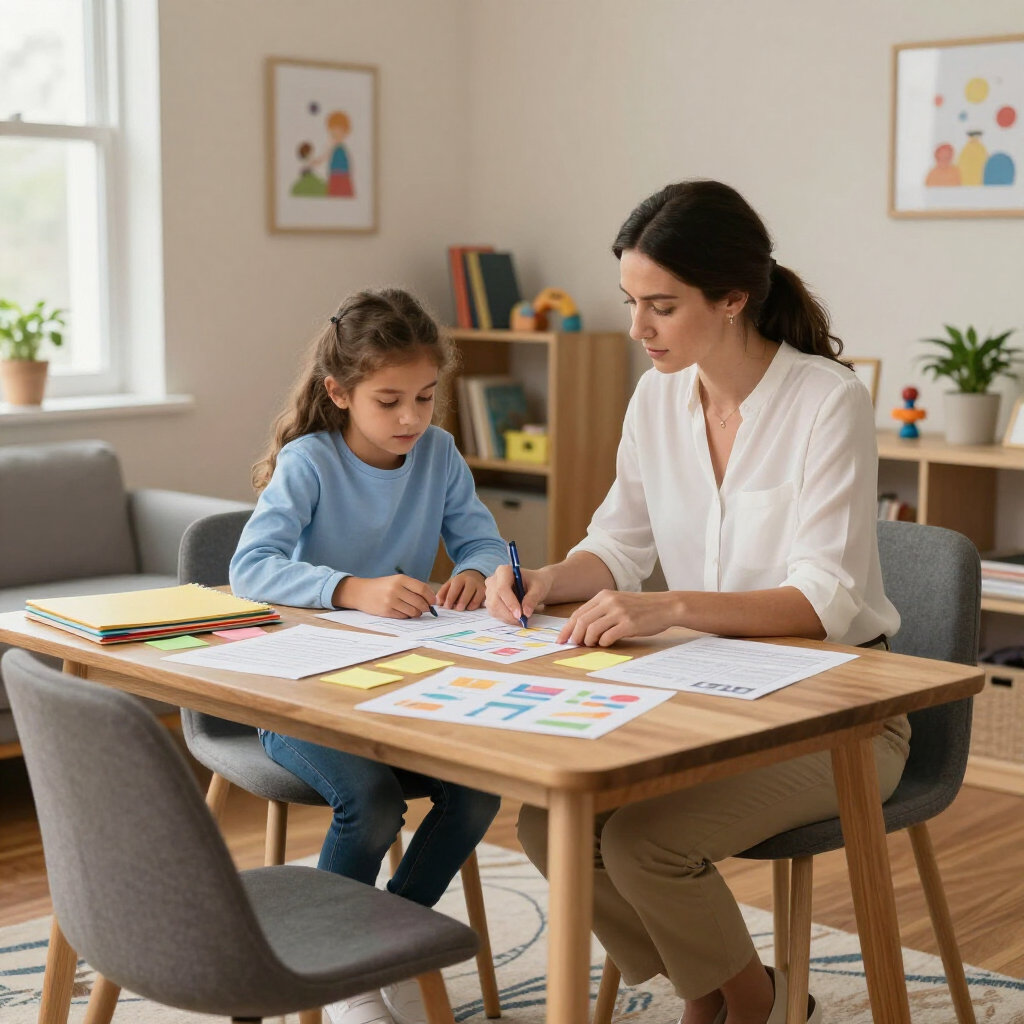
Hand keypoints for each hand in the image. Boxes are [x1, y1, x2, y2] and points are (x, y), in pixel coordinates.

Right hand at [333, 574, 436, 617]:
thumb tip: (431, 599)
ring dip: (417, 613)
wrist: (360, 592)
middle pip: (419, 602)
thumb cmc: (382, 586)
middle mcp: (396, 589)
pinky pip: (404, 617)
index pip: (422, 589)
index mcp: (400, 579)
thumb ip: (413, 587)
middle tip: (425, 609)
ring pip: (413, 612)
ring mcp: (390, 601)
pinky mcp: (386, 611)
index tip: (433, 602)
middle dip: (425, 607)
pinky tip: (404, 612)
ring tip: (414, 611)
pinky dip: (407, 616)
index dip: (430, 597)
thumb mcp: (396, 581)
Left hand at [436, 570, 486, 610]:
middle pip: (466, 595)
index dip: (450, 600)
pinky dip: (477, 607)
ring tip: (465, 608)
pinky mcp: (487, 593)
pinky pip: (482, 603)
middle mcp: (472, 581)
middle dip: (461, 604)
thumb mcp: (450, 584)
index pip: (454, 590)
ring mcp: (481, 587)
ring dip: (469, 607)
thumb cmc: (460, 583)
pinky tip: (472, 607)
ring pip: (475, 600)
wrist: (475, 575)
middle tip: (457, 609)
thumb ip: (442, 593)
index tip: (447, 607)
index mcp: (460, 579)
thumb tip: (438, 603)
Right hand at [485, 565, 552, 624]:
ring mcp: (490, 591)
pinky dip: (505, 618)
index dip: (510, 602)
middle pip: (495, 600)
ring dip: (507, 618)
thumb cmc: (536, 583)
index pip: (502, 588)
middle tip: (522, 621)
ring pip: (493, 608)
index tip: (520, 615)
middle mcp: (493, 580)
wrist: (533, 585)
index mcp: (503, 571)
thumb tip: (525, 613)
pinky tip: (515, 619)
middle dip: (508, 613)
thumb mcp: (539, 588)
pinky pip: (494, 612)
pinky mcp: (490, 601)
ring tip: (521, 621)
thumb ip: (532, 598)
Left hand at [557, 590, 680, 646]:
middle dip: (575, 636)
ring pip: (592, 630)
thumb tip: (581, 630)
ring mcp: (619, 612)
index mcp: (604, 595)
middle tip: (575, 645)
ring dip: (589, 641)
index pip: (578, 613)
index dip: (567, 628)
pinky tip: (607, 643)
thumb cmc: (641, 608)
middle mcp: (609, 601)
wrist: (666, 606)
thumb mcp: (618, 602)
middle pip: (581, 622)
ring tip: (593, 644)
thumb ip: (601, 612)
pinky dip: (603, 643)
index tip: (561, 640)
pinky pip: (607, 637)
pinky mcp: (629, 624)